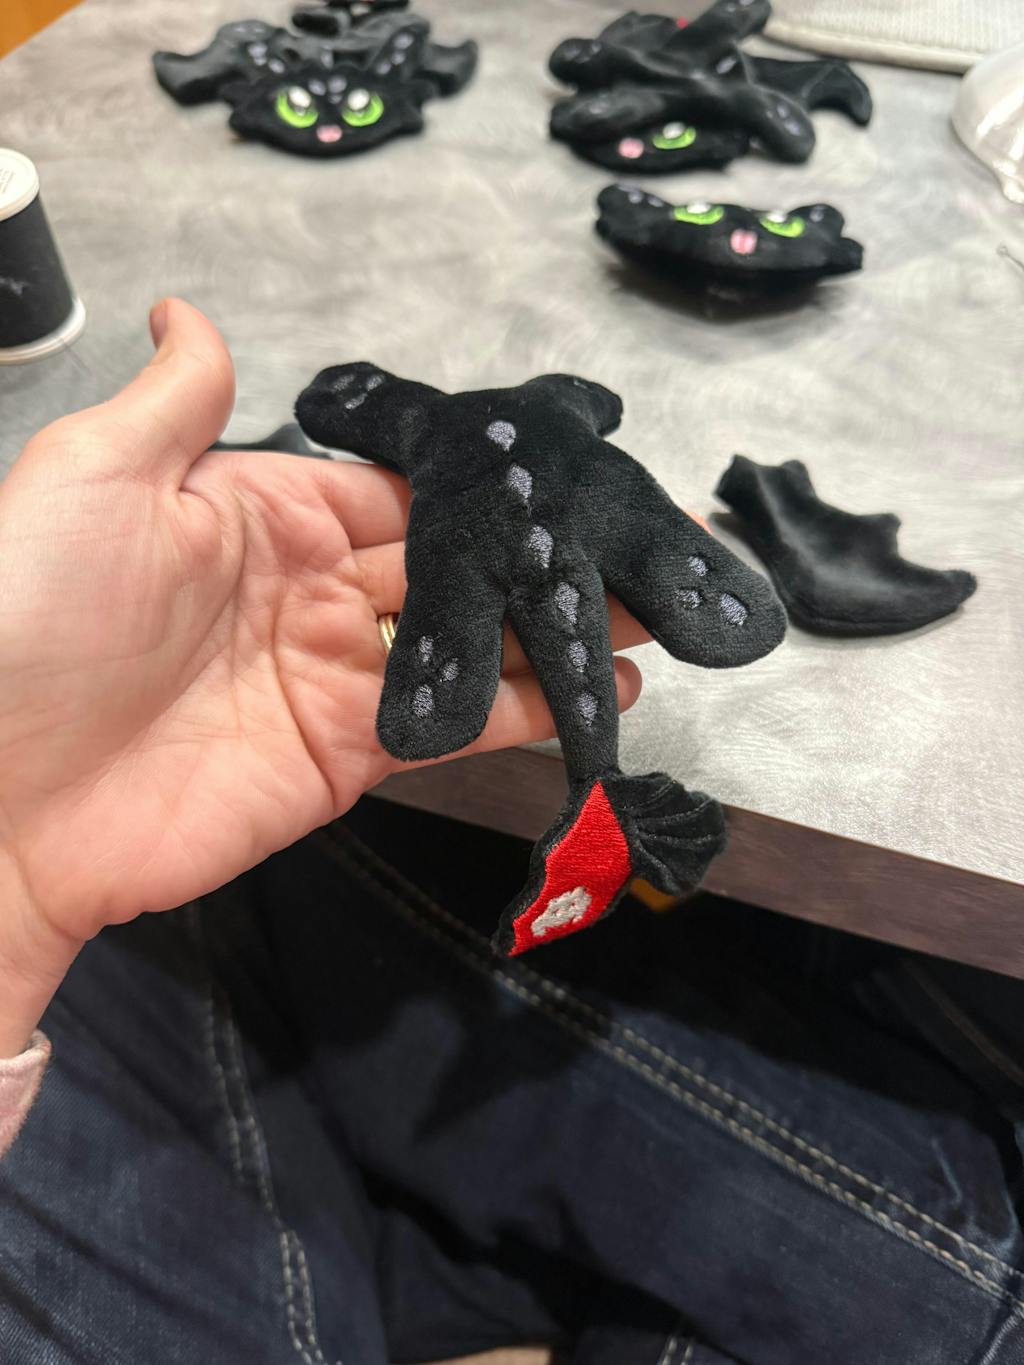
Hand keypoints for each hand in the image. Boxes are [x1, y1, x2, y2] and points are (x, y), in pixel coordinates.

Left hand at [0, 300, 643, 1052]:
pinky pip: (452, 727)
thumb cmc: (30, 616)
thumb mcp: (93, 476)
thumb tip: (188, 311)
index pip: (396, 490)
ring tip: (652, 612)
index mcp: (261, 513)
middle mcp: (311, 591)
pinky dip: (524, 709)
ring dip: (556, 630)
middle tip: (643, 542)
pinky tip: (601, 692)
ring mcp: (335, 679)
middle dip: (540, 556)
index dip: (479, 482)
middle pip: (452, 568)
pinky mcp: (348, 759)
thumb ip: (175, 402)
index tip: (570, 470)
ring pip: (468, 645)